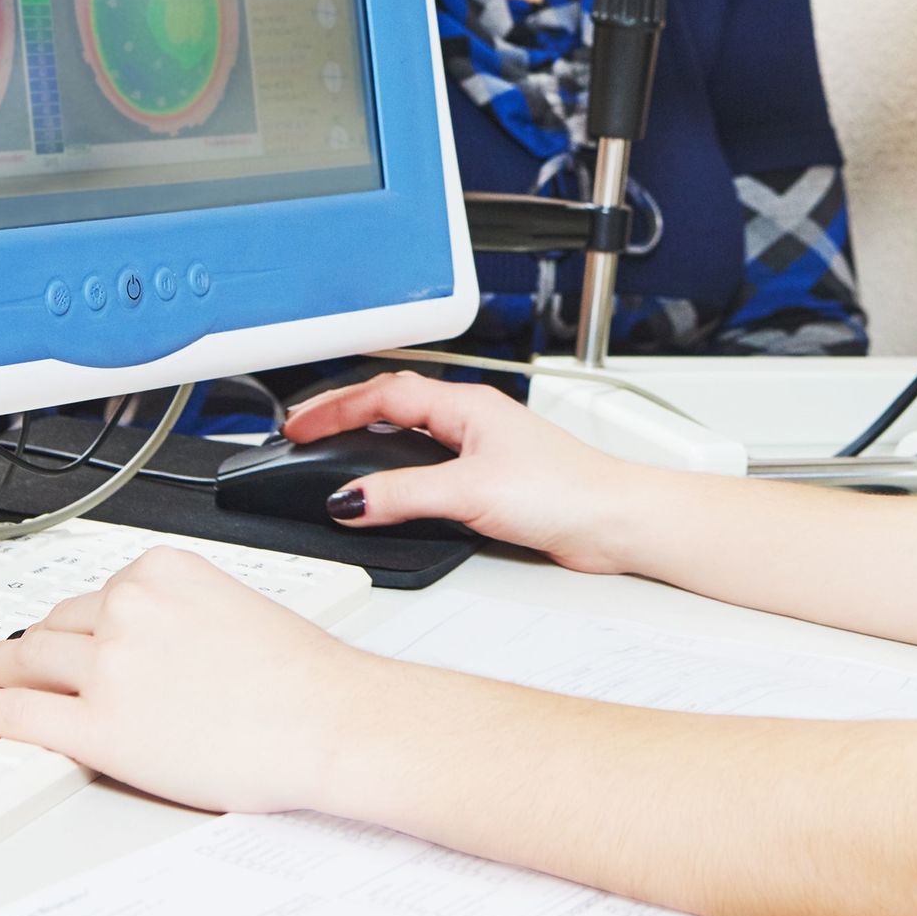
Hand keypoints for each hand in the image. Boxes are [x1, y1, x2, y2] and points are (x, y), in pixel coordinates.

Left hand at [0, 545, 376, 812]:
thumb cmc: (298, 674)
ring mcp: (109, 665)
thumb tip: (133, 639)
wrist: (328, 718)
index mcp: (160, 567)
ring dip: (1, 671)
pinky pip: (16, 713)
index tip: (51, 631)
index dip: (69, 622)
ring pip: (30, 662)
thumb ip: (170, 610)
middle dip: (29, 645)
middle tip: (1, 655)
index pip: (93, 593)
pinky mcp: (99, 726)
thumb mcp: (227, 603)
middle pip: (55, 625)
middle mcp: (127, 605)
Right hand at [284, 372, 644, 573]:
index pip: (383, 394)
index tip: (299, 426)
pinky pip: (429, 464)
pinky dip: (397, 470)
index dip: (335, 408)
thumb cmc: (568, 490)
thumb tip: (350, 500)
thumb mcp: (471, 492)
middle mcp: (472, 419)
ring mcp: (482, 447)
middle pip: (392, 403)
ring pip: (411, 432)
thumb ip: (404, 495)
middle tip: (304, 432)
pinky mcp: (492, 480)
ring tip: (333, 451)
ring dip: (370, 437)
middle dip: (343, 413)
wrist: (617, 521)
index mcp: (464, 404)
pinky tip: (390, 489)